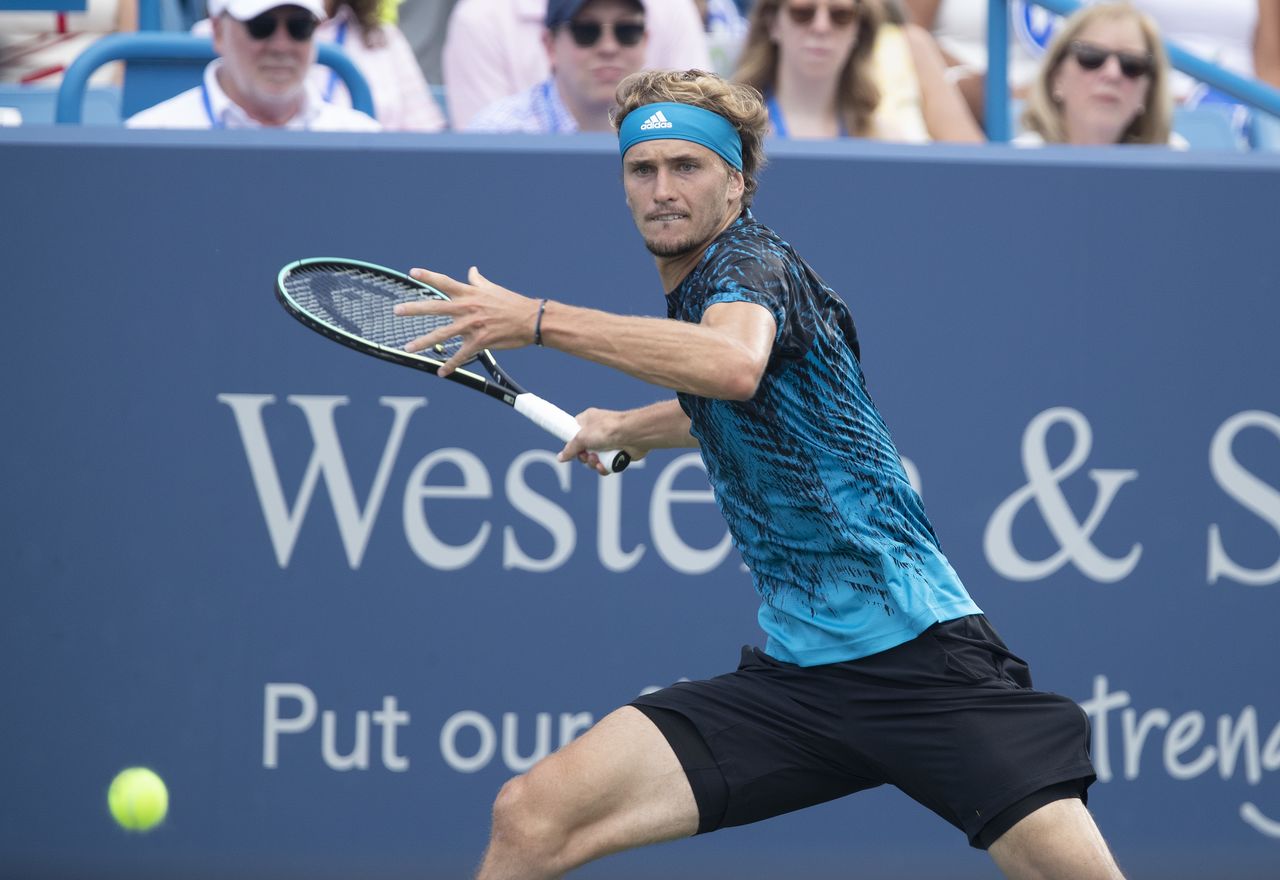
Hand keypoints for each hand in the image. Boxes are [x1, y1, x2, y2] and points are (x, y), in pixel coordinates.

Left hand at [394, 266, 539, 375]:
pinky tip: (441, 372)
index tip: (412, 272)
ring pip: (442, 334)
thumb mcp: (493, 289)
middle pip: (435, 307)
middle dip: (414, 309)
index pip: (445, 282)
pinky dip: (450, 365)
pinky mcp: (479, 341)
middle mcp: (467, 308)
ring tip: (408, 348)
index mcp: (470, 293)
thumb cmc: (512, 303)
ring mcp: (472, 325)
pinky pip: (461, 355)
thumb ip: (478, 281)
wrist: (531, 320)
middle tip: (397, 310)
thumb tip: (471, 270)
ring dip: (423, 342)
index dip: (428, 275)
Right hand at [559, 407, 646, 475]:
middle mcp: (598, 431)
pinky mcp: (617, 453)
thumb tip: (560, 457)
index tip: (570, 449)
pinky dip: (604, 467)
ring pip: (594, 459)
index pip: (574, 431)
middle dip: (583, 457)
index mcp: (588, 420)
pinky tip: (604, 466)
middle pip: (583, 450)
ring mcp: (608, 442)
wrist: (633, 435)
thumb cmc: (608, 429)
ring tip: (597, 460)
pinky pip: (605, 465)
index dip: (572, 442)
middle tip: (586, 455)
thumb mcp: (582, 438)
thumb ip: (570, 449)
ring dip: (593, 463)